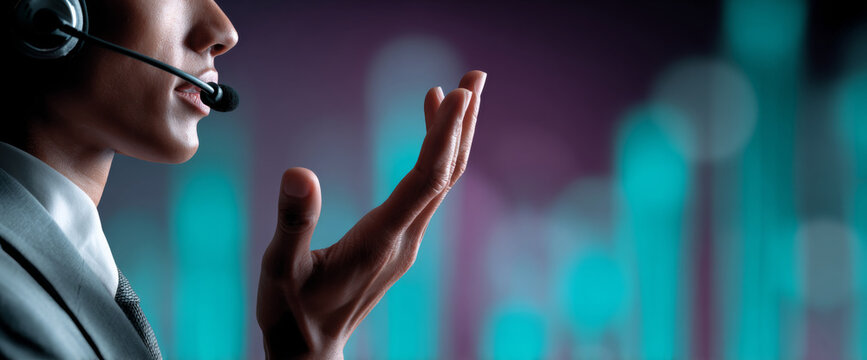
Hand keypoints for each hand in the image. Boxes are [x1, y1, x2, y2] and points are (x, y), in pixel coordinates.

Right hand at [256, 70, 486, 358]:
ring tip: (457, 93)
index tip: (458, 94)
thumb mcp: (280, 268)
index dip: (443, 134)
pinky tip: (428, 135)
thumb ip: (292, 223)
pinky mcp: (399, 242)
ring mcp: (405, 241)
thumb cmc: (291, 312)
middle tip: (476, 77)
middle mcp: (404, 238)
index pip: (425, 178)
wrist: (310, 350)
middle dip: (463, 124)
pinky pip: (427, 191)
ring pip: (442, 181)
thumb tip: (298, 171)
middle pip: (447, 173)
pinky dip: (433, 156)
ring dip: (452, 136)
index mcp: (380, 240)